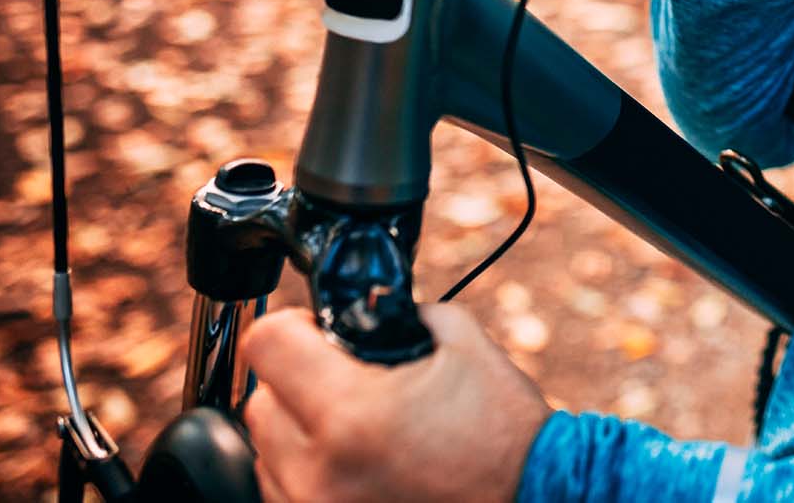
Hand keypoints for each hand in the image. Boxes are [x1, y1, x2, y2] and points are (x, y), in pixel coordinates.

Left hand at [241, 303, 550, 502]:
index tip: (317, 328)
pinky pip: (284, 489)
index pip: (267, 344)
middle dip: (298, 377)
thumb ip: (404, 316)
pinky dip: (309, 468)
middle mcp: (319, 470)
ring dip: (299, 428)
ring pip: (268, 450)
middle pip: (261, 400)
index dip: (294, 324)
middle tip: (348, 377)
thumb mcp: (463, 345)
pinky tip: (357, 460)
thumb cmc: (503, 434)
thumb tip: (364, 311)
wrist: (532, 498)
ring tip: (359, 427)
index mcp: (351, 413)